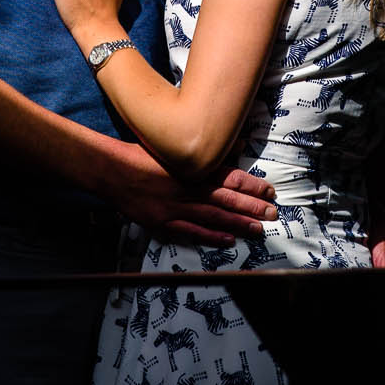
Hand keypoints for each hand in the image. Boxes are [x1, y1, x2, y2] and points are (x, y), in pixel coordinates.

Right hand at [97, 140, 277, 244]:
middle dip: (252, 206)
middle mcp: (188, 187)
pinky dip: (211, 236)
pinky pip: (192, 231)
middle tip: (273, 212)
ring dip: (238, 222)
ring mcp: (176, 207)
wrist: (112, 171)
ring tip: (258, 228)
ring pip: (214, 216)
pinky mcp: (163, 221)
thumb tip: (235, 145)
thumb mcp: (173, 147)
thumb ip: (203, 150)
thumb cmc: (142, 155)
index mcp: (192, 167)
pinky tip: (228, 239)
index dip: (251, 185)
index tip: (268, 190)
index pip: (229, 176)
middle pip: (226, 198)